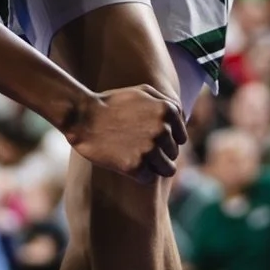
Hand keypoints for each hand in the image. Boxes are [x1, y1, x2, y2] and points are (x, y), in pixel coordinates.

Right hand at [66, 85, 186, 181]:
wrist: (84, 117)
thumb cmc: (113, 103)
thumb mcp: (143, 91)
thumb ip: (167, 102)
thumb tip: (184, 118)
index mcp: (167, 111)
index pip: (181, 138)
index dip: (167, 141)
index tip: (152, 140)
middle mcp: (162, 130)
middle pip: (173, 155)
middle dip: (160, 154)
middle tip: (140, 148)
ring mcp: (150, 149)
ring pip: (167, 170)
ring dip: (154, 166)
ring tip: (137, 158)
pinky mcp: (135, 166)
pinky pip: (150, 178)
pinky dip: (141, 174)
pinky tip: (127, 163)